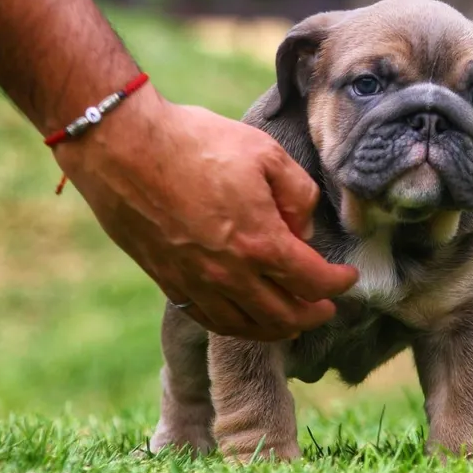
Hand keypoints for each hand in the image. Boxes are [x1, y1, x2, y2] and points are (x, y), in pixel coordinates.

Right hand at [54, 88, 357, 339]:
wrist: (123, 148)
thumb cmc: (196, 144)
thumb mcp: (265, 153)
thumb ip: (298, 194)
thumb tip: (304, 228)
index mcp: (261, 243)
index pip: (313, 280)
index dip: (338, 284)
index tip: (348, 278)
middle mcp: (231, 275)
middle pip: (284, 315)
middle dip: (314, 314)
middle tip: (327, 307)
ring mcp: (197, 284)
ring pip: (248, 327)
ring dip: (279, 329)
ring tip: (293, 321)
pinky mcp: (170, 282)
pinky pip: (211, 320)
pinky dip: (238, 326)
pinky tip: (246, 318)